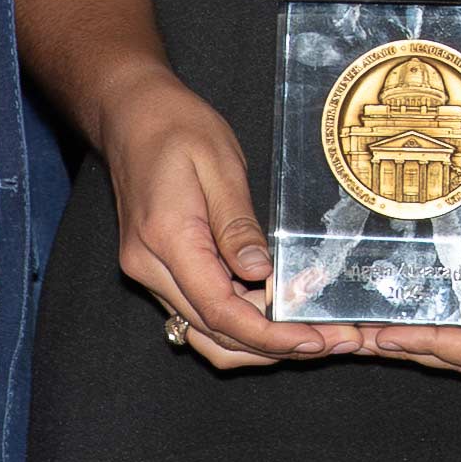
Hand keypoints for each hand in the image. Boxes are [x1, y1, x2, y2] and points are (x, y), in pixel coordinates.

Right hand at [105, 69, 357, 370]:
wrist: (131, 114)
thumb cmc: (175, 128)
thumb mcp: (218, 165)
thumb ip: (238, 225)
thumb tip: (262, 275)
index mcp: (166, 240)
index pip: (220, 310)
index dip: (269, 334)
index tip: (313, 340)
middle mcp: (150, 267)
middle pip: (214, 333)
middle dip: (274, 347)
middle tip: (329, 341)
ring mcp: (150, 273)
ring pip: (203, 333)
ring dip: (255, 345)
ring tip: (309, 336)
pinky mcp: (157, 271)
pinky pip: (197, 314)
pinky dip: (236, 325)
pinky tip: (272, 315)